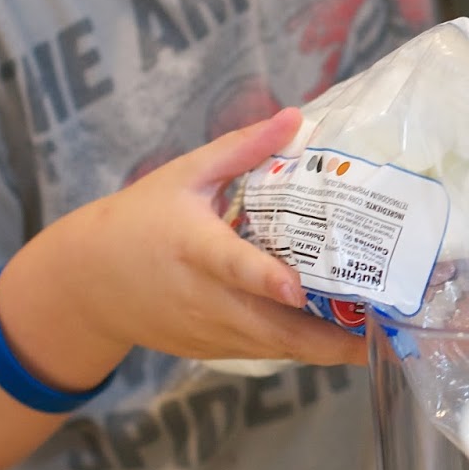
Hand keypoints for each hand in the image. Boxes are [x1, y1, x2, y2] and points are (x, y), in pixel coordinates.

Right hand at [2, 109, 366, 377]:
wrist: (87, 283)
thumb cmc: (140, 219)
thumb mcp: (185, 175)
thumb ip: (241, 148)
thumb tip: (295, 117)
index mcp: (193, 246)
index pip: (231, 265)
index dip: (265, 279)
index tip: (298, 289)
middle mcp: (203, 297)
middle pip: (269, 326)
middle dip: (326, 337)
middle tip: (380, 330)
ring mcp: (207, 330)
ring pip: (273, 348)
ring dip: (323, 348)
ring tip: (377, 337)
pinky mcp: (211, 349)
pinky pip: (263, 351)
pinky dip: (300, 348)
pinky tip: (340, 338)